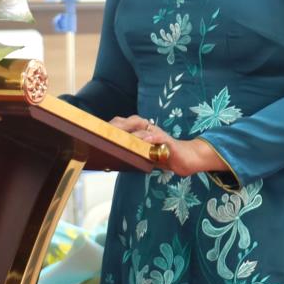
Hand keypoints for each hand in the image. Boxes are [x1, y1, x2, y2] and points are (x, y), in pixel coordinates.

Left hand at [110, 115, 224, 176]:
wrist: (187, 159)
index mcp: (141, 131)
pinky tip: (143, 141)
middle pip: (130, 121)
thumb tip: (109, 162)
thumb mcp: (144, 155)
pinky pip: (158, 137)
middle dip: (117, 125)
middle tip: (103, 132)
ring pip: (142, 126)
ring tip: (118, 136)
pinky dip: (150, 138)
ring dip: (130, 130)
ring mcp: (158, 133)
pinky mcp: (168, 142)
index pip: (124, 123)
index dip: (111, 126)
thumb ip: (131, 154)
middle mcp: (149, 129)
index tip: (96, 131)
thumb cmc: (163, 156)